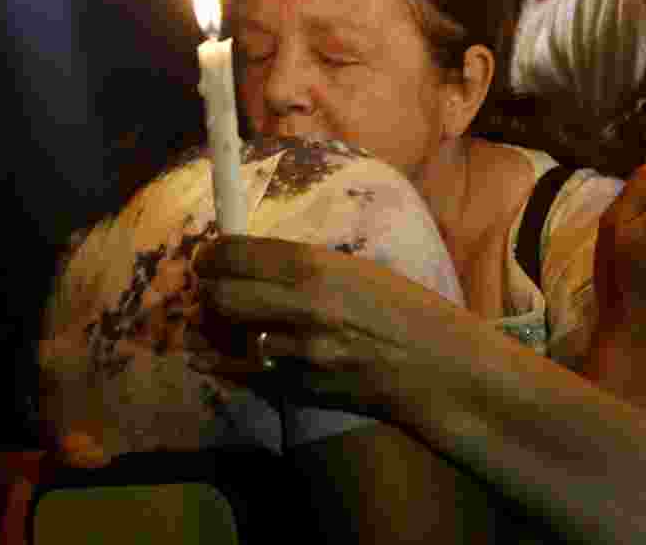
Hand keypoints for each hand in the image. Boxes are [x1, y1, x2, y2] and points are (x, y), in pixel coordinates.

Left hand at [188, 237, 452, 416]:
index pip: (234, 255)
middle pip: (218, 296)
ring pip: (224, 339)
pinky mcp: (297, 389)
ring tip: (218, 323)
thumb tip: (248, 266)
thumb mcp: (356, 271)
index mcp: (317, 267)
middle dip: (208, 291)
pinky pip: (240, 374)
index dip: (211, 256)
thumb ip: (302, 269)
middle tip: (210, 289)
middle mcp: (300, 307)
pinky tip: (214, 355)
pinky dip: (222, 362)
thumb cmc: (405, 310)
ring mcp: (297, 354)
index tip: (209, 259)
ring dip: (214, 329)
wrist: (438, 367)